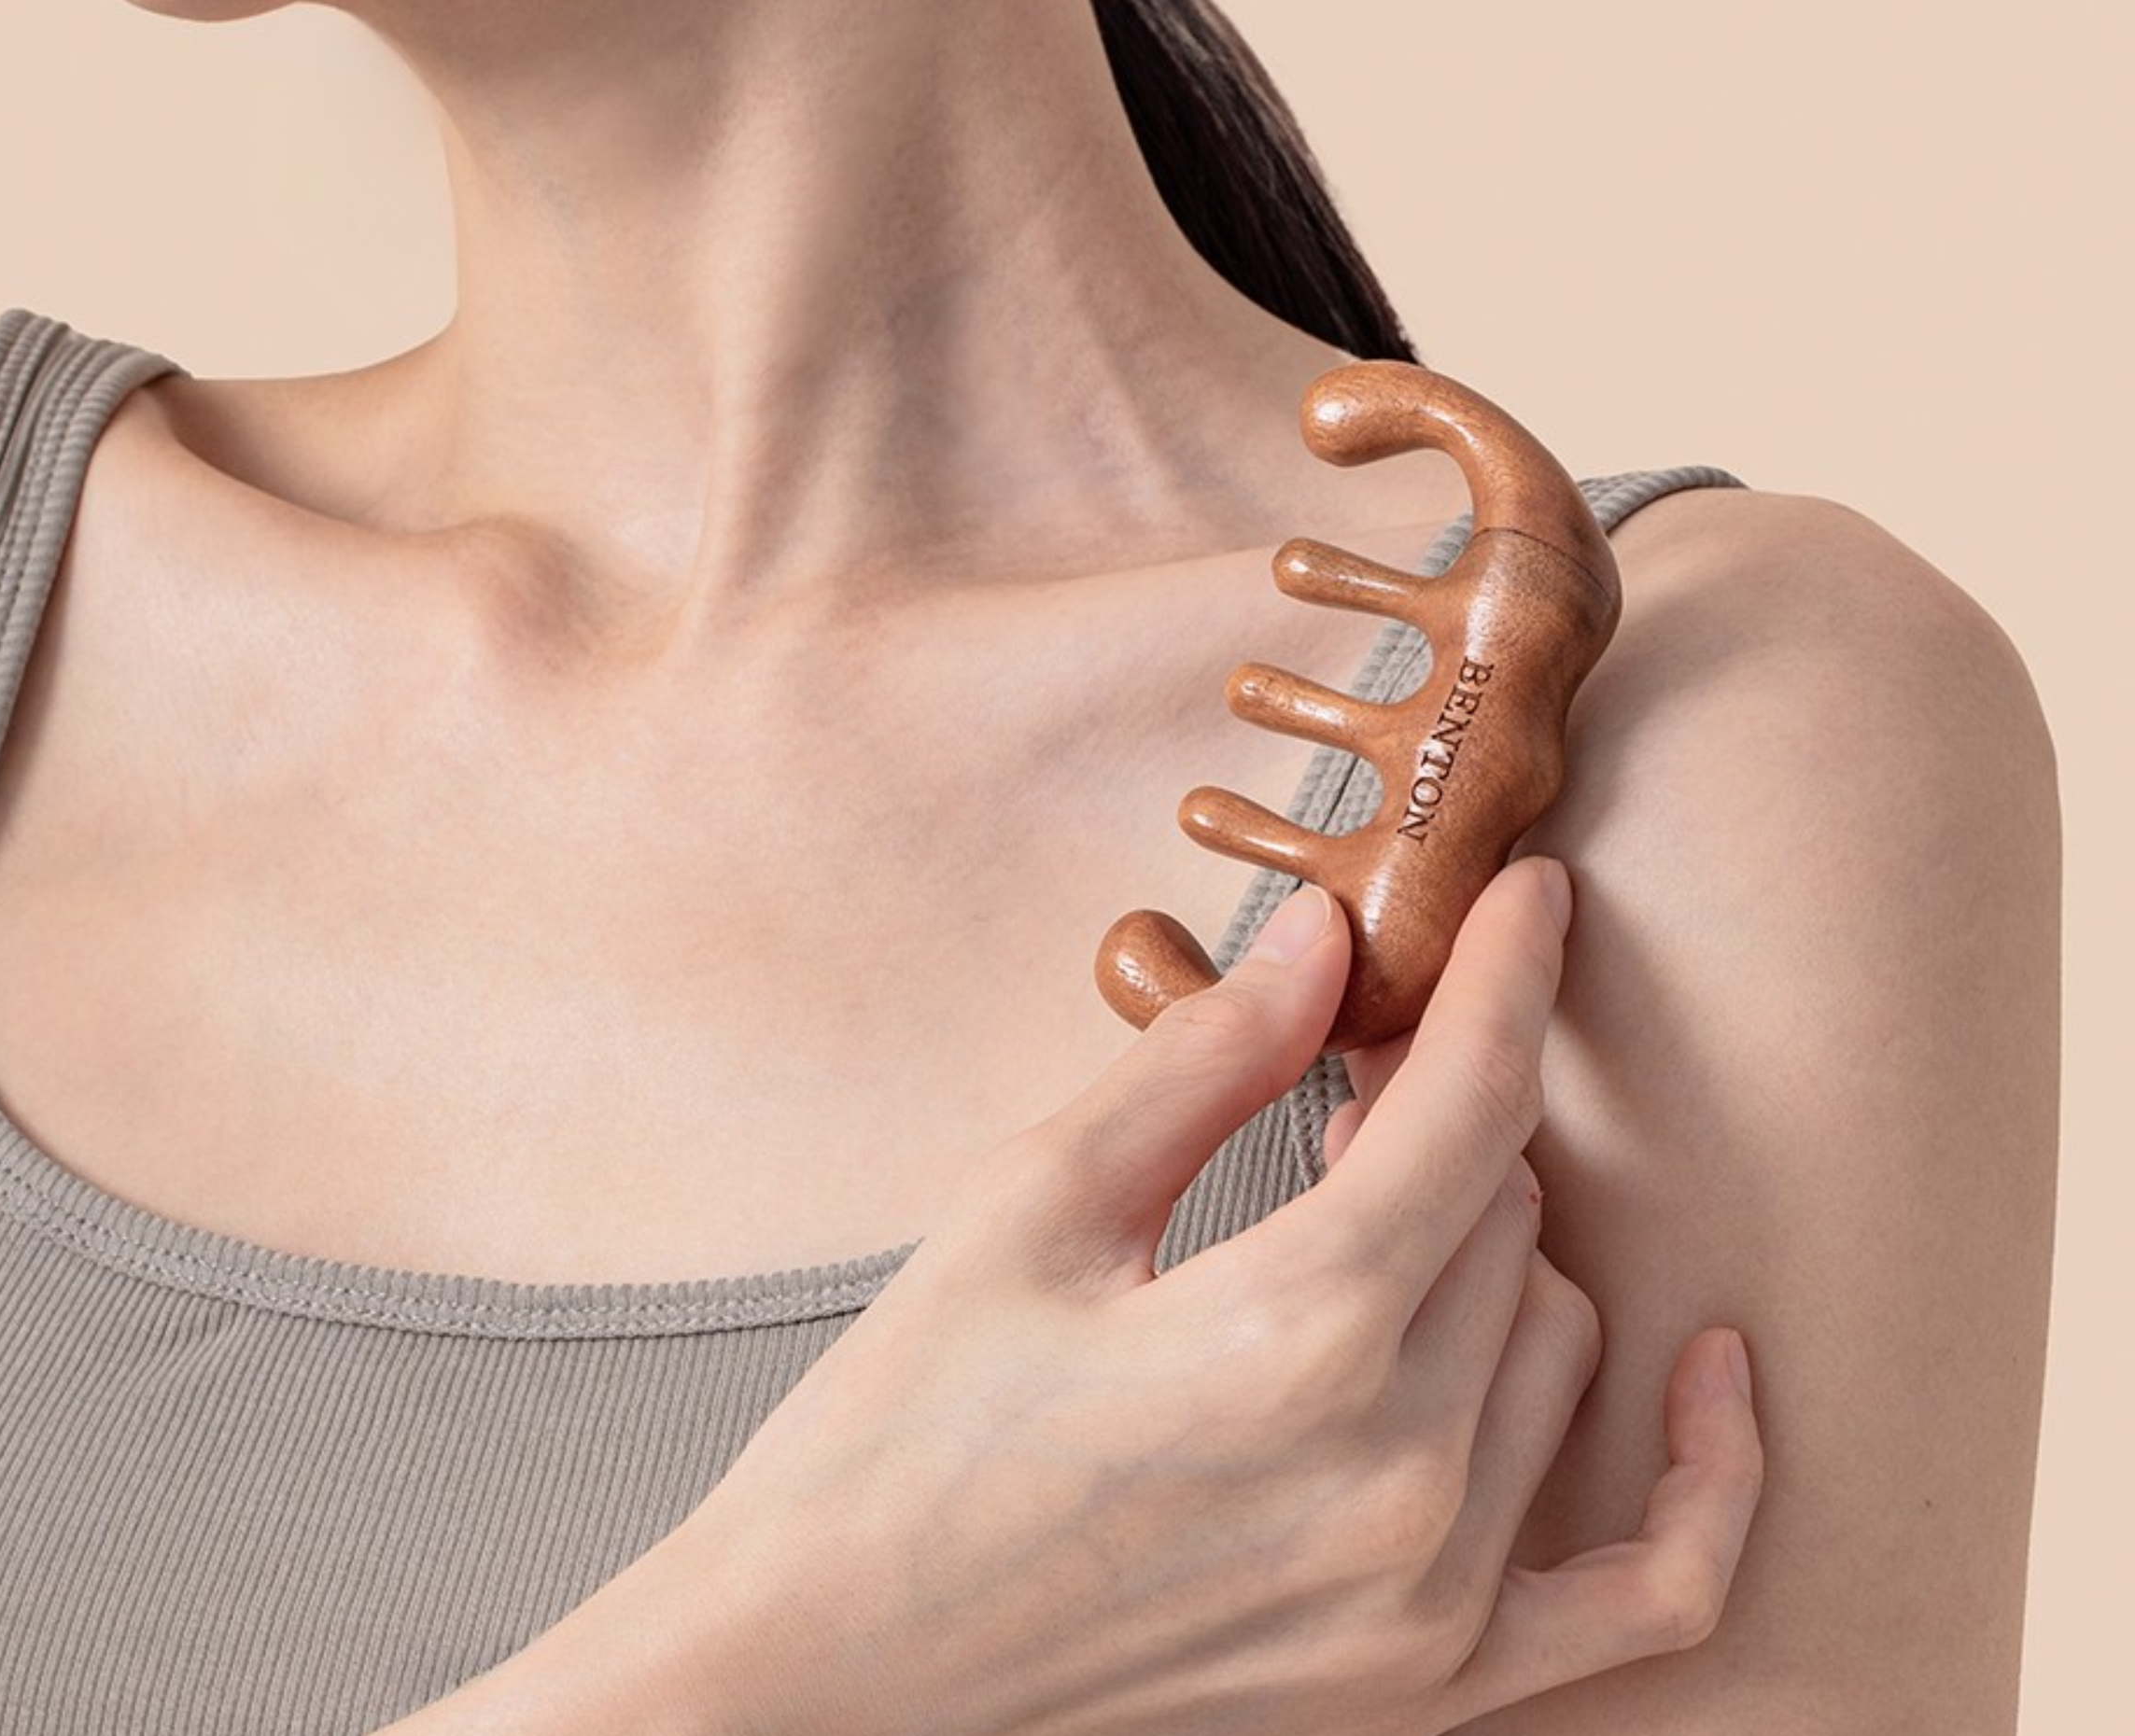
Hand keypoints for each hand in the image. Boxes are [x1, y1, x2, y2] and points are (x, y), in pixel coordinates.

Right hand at [638, 856, 1763, 1735]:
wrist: (836, 1675)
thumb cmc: (903, 1432)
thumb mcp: (1031, 1207)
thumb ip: (1202, 1060)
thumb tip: (1325, 943)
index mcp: (1289, 1335)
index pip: (1462, 1108)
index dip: (1507, 976)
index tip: (1533, 895)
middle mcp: (1394, 1474)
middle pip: (1507, 1210)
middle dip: (1444, 1105)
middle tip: (1345, 1067)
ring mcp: (1425, 1600)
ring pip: (1559, 1336)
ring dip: (1494, 1239)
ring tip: (1365, 1204)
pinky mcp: (1428, 1686)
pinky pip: (1652, 1589)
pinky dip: (1706, 1482)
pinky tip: (1715, 1377)